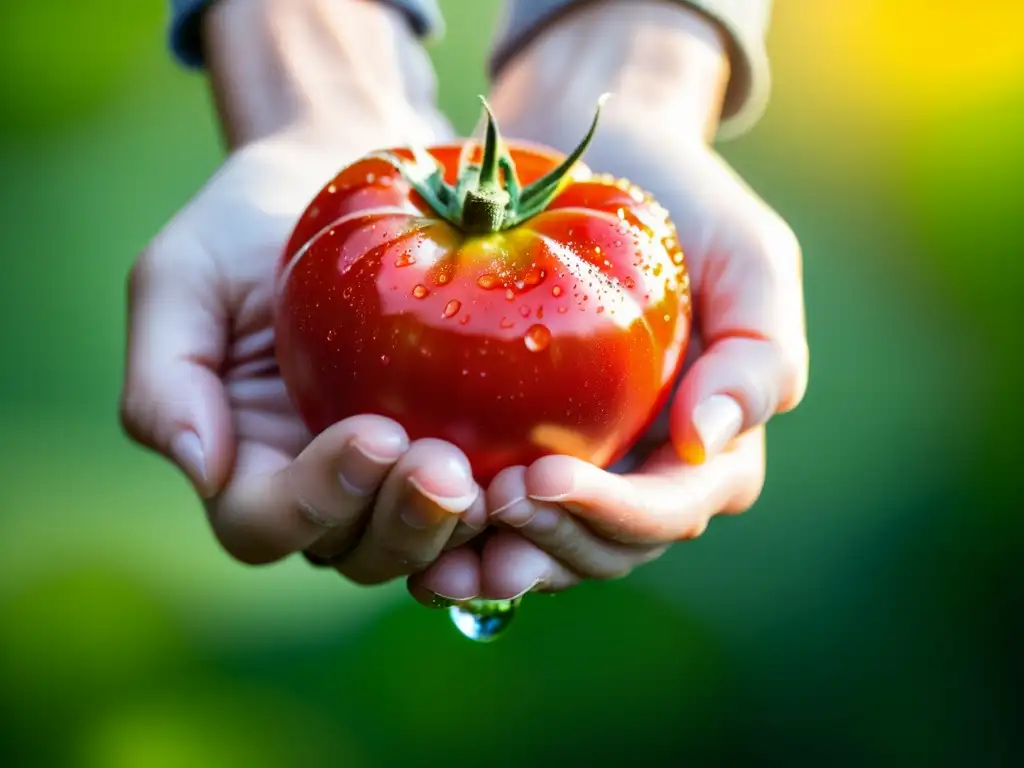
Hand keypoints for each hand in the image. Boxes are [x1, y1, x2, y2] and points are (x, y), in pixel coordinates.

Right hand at [120, 0, 485, 583]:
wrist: (336, 176)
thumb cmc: (249, 222)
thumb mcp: (181, 276)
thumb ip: (165, 373)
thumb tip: (198, 464)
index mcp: (243, 460)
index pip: (265, 522)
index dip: (316, 499)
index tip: (375, 433)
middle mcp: (318, 484)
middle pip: (350, 552)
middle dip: (398, 523)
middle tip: (445, 470)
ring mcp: (389, 474)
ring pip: (417, 545)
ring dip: (452, 527)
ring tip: (490, 479)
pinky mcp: (453, 446)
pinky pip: (477, 502)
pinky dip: (501, 505)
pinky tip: (533, 476)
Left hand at [408, 1, 807, 603]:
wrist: (601, 159)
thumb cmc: (686, 206)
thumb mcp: (748, 259)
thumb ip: (757, 354)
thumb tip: (705, 442)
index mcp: (706, 453)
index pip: (668, 509)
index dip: (610, 513)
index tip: (539, 479)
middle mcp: (643, 477)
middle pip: (601, 549)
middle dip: (544, 544)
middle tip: (480, 505)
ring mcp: (581, 470)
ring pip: (544, 551)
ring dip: (493, 563)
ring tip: (433, 556)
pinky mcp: (520, 452)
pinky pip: (492, 515)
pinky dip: (457, 535)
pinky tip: (413, 537)